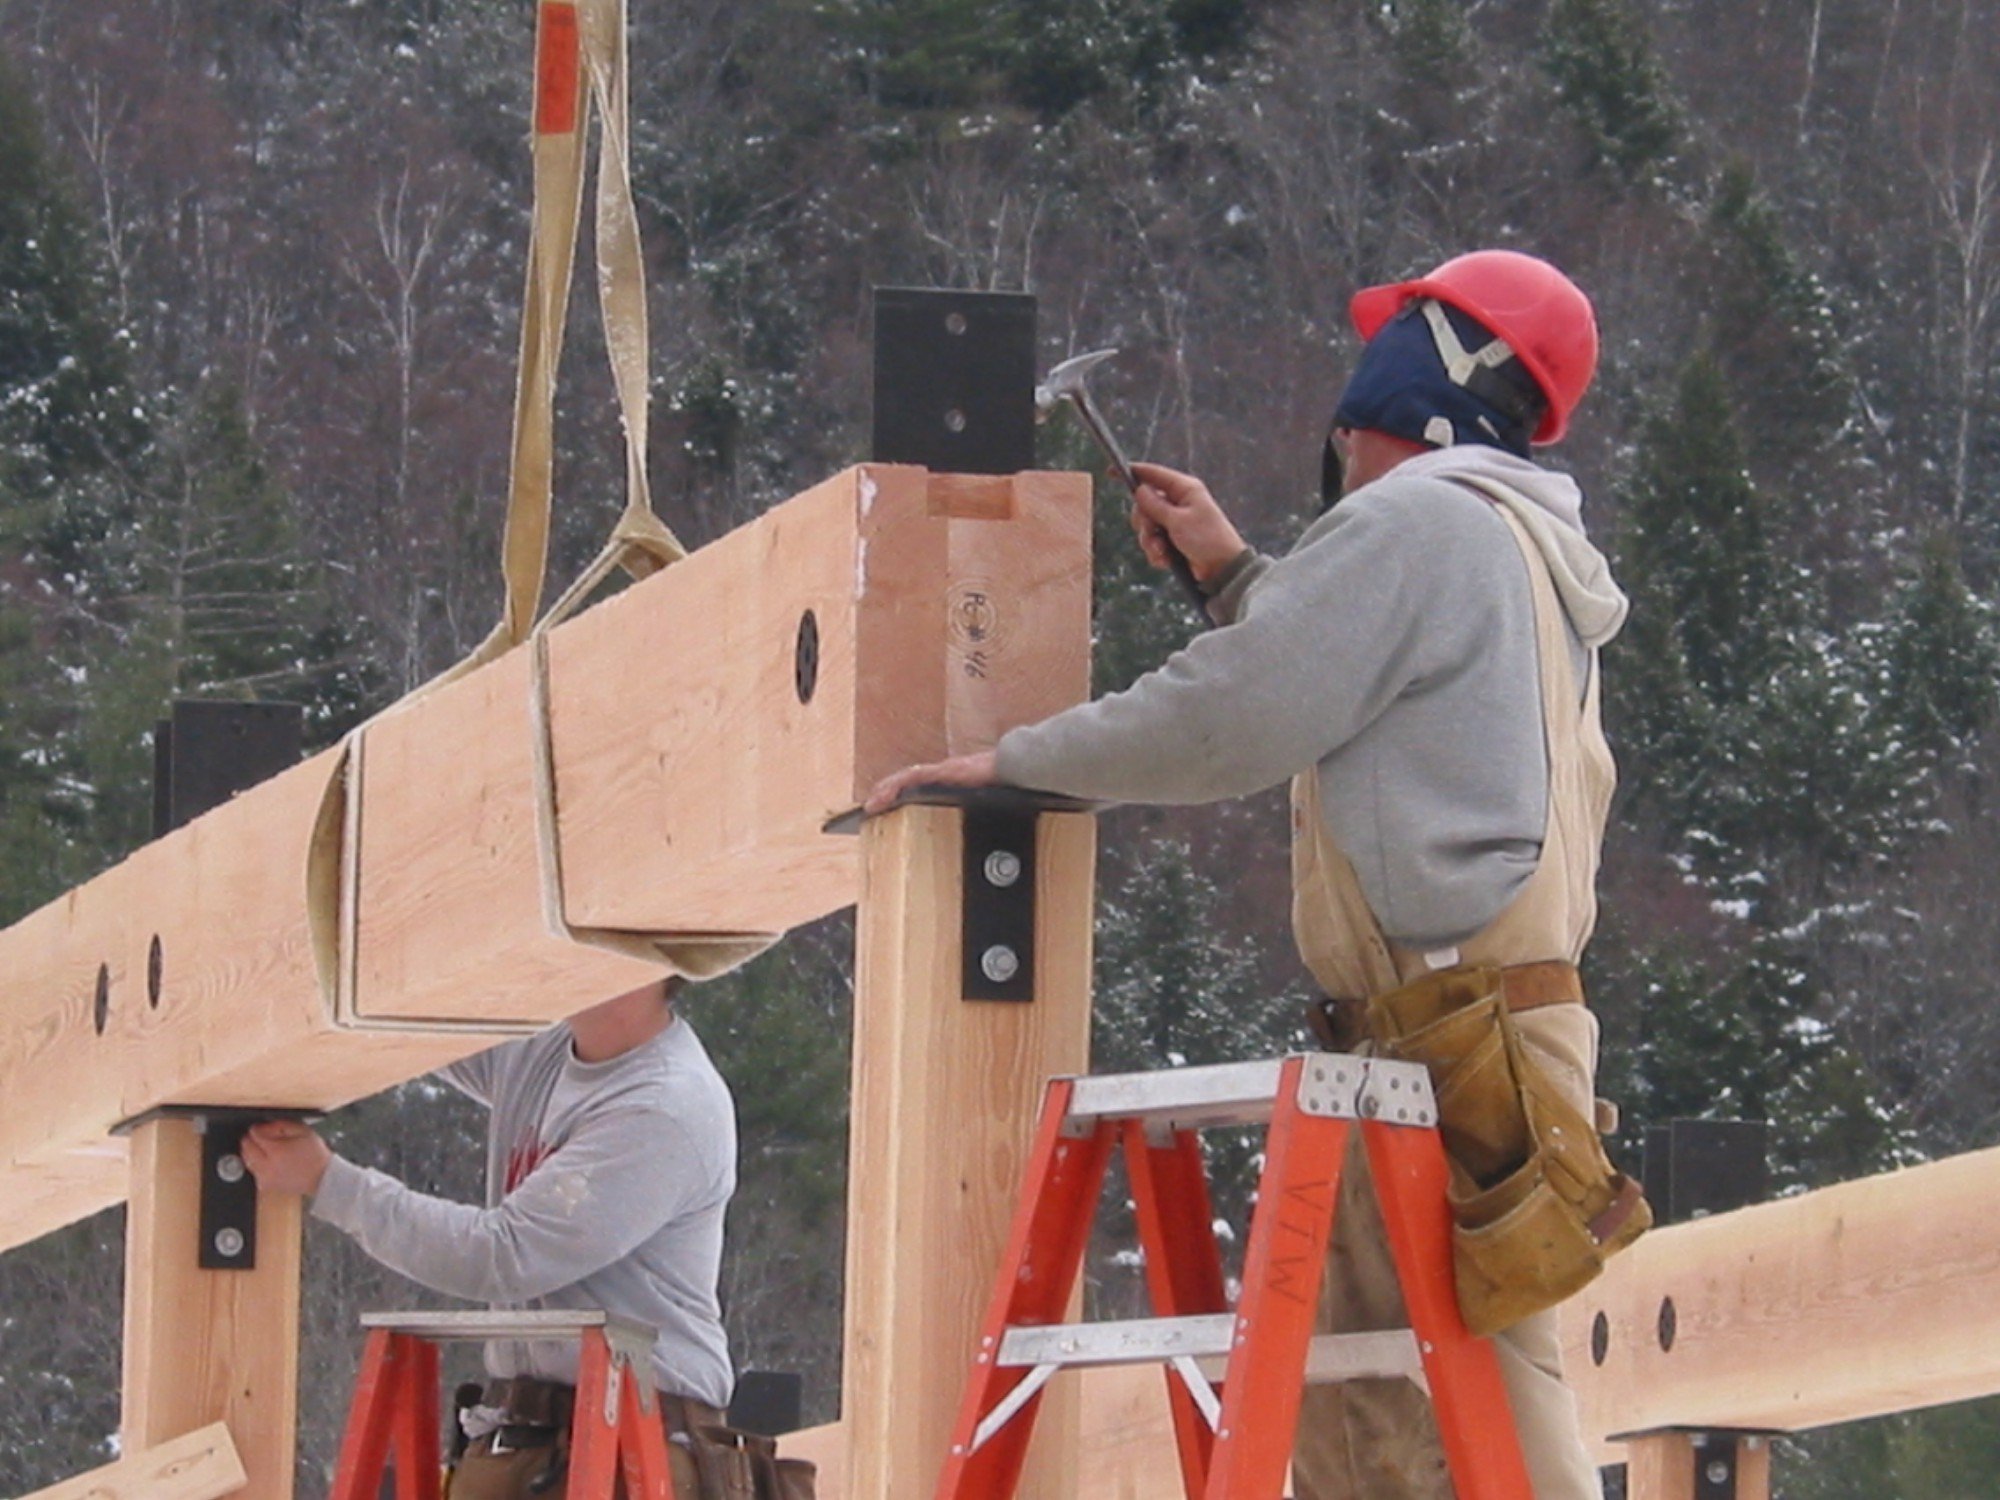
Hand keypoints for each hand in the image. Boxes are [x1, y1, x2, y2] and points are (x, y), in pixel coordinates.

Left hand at [242, 1120, 333, 1197]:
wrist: (322, 1177)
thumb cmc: (315, 1155)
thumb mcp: (302, 1130)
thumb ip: (281, 1125)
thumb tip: (265, 1125)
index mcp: (276, 1150)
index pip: (254, 1135)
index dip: (257, 1128)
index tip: (261, 1127)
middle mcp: (267, 1165)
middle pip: (246, 1148)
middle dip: (250, 1139)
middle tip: (260, 1135)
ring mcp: (265, 1177)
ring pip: (246, 1160)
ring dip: (251, 1151)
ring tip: (263, 1147)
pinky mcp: (266, 1185)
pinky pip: (253, 1171)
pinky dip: (256, 1164)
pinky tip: (267, 1160)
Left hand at [863, 750, 998, 815]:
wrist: (1015, 767)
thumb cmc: (1004, 783)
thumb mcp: (984, 799)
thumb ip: (974, 807)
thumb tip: (975, 826)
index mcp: (951, 778)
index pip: (920, 782)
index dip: (901, 790)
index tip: (887, 802)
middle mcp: (943, 772)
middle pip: (908, 779)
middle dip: (887, 791)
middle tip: (871, 805)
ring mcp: (942, 770)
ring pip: (905, 778)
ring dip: (886, 790)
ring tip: (872, 804)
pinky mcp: (943, 772)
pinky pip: (912, 778)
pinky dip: (896, 786)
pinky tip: (884, 796)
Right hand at [1127, 462, 1245, 583]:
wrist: (1222, 569)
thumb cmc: (1208, 539)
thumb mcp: (1178, 521)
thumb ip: (1156, 505)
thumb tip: (1140, 490)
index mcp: (1184, 489)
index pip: (1153, 474)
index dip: (1132, 473)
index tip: (1111, 472)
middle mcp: (1178, 502)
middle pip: (1144, 503)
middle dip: (1144, 522)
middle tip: (1152, 532)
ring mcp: (1175, 521)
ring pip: (1146, 526)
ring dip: (1150, 541)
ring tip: (1162, 551)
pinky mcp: (1173, 539)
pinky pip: (1153, 542)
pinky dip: (1156, 552)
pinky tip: (1166, 559)